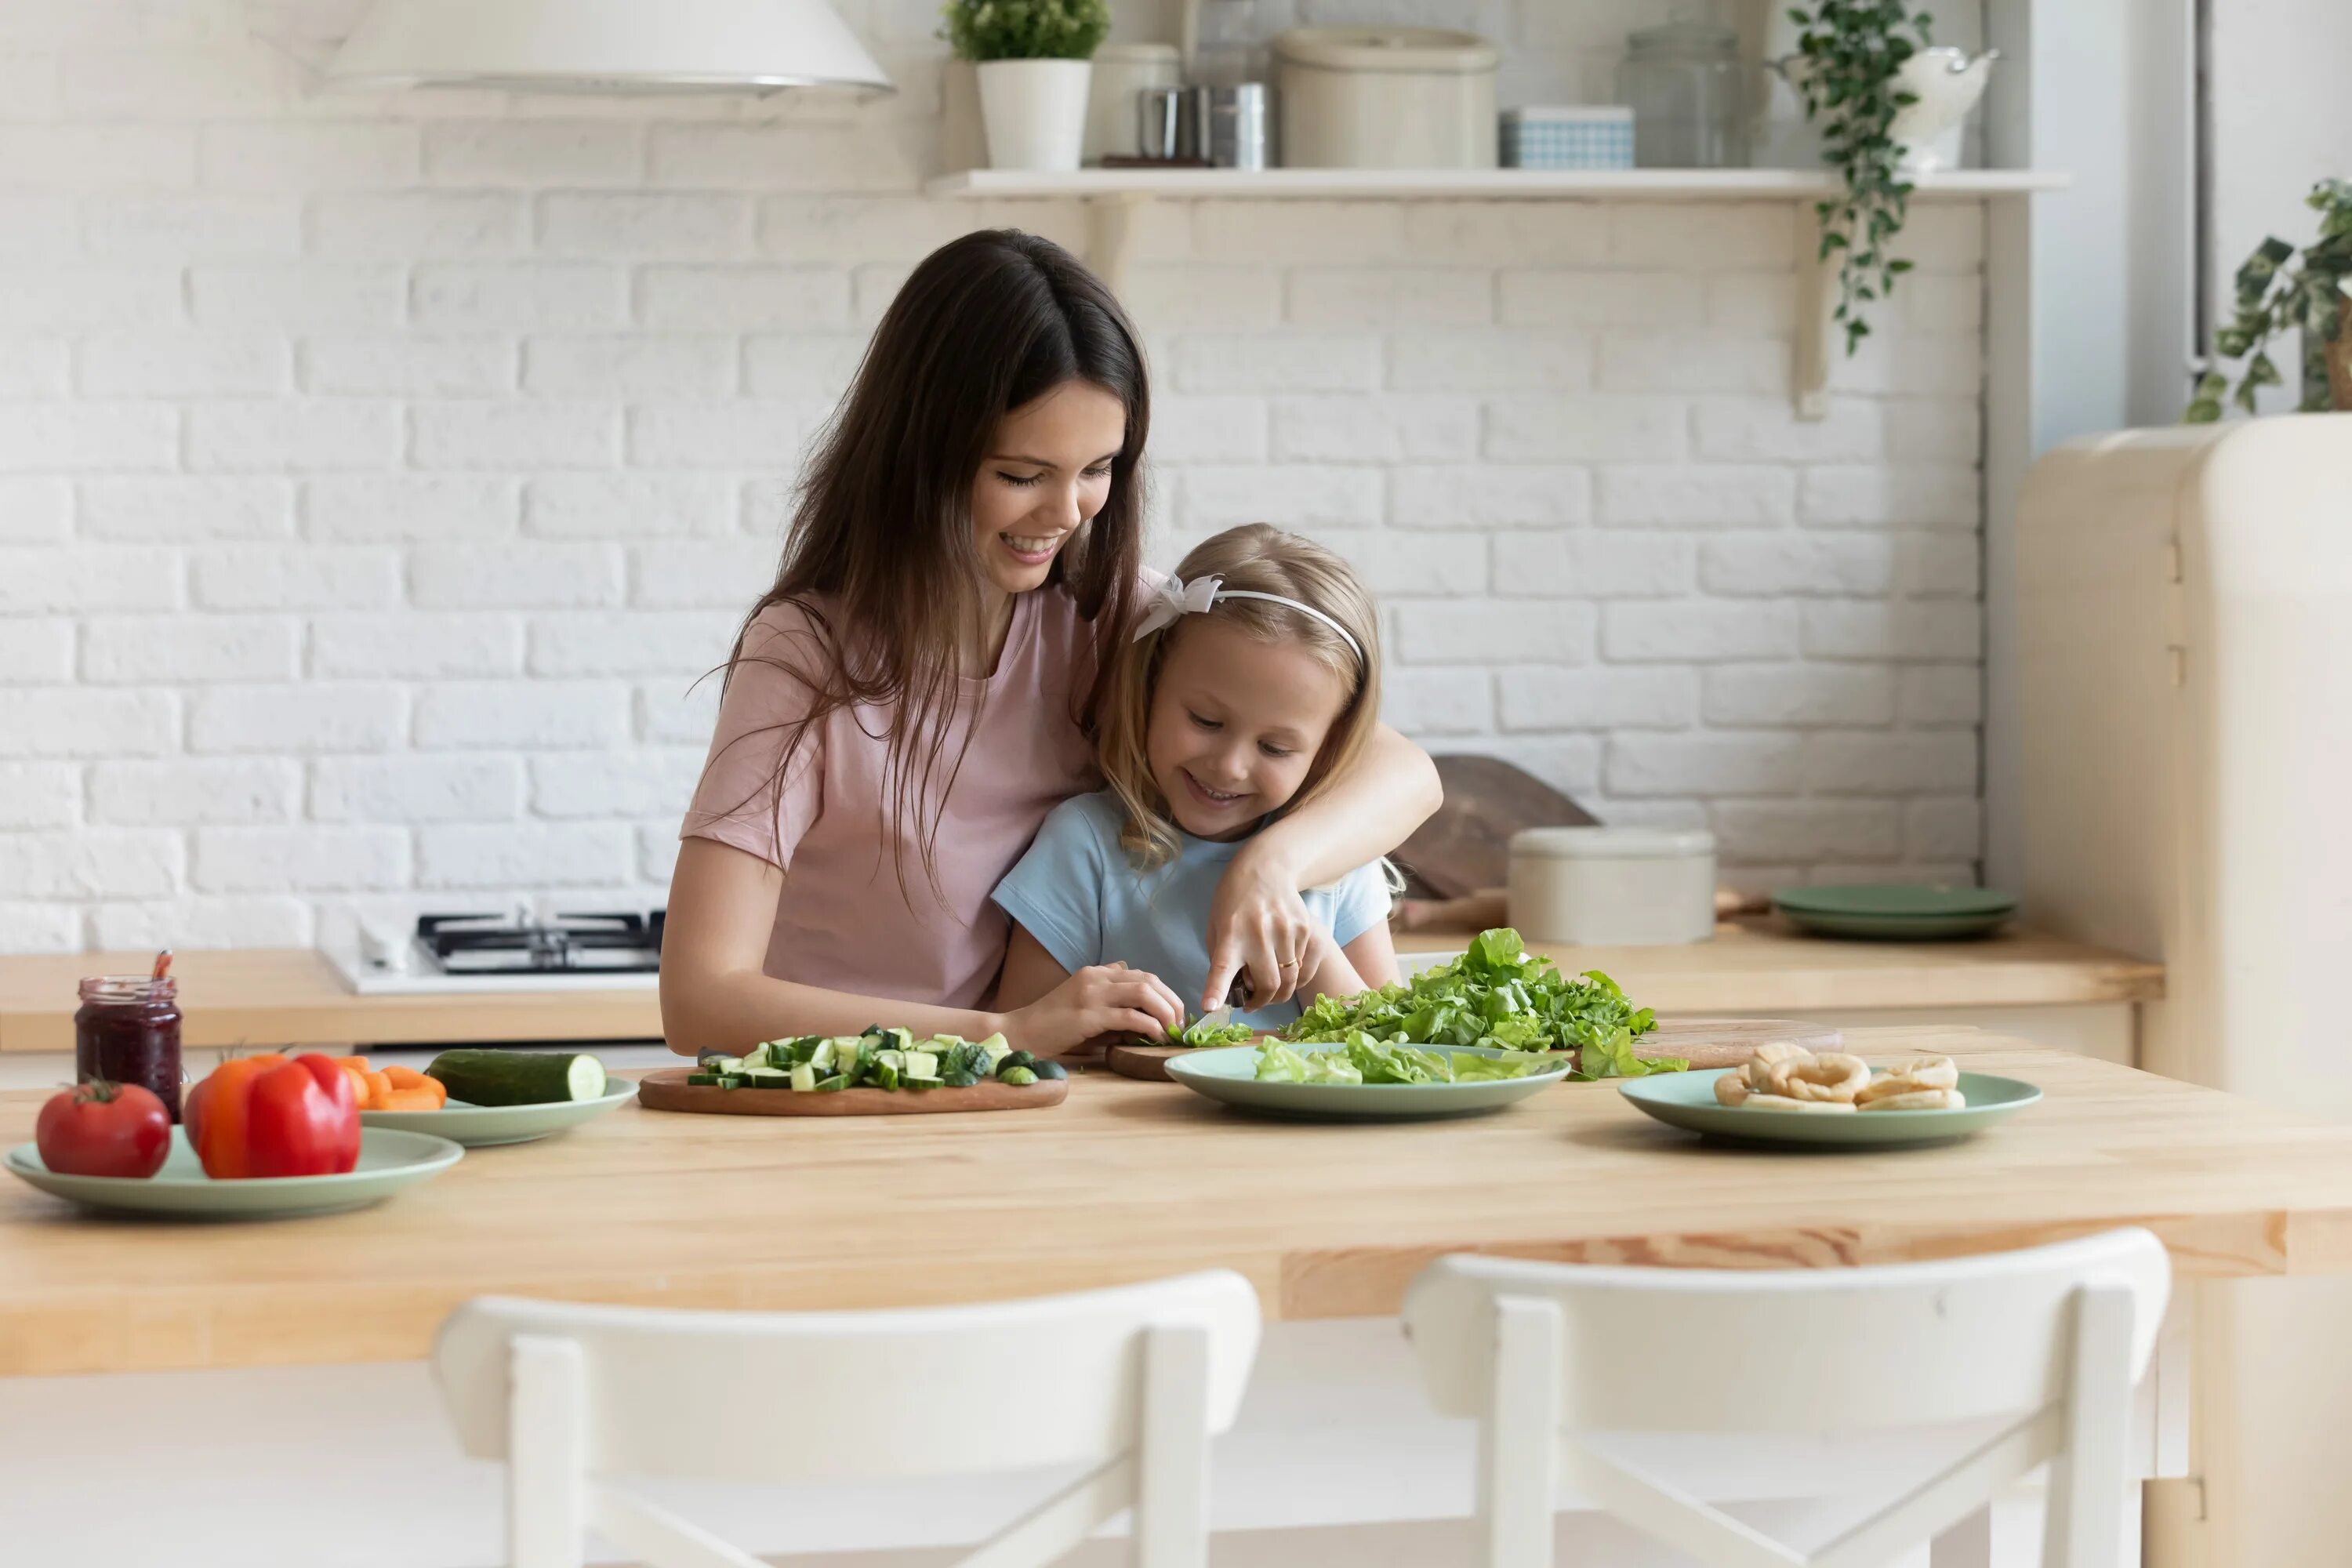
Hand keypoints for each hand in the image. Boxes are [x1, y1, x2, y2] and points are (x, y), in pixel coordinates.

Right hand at [1001, 963, 1185, 1056]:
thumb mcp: (1083, 1002)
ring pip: (1144, 993)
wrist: (1020, 1032)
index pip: (1140, 974)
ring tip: (1172, 1029)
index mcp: (1095, 972)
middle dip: (1171, 1000)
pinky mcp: (1089, 1015)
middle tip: (1180, 1023)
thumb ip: (1108, 996)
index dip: (1163, 992)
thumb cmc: (1052, 1024)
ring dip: (1165, 1011)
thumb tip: (1140, 1002)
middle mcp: (1096, 977)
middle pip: (1148, 980)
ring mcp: (1092, 994)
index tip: (1174, 1012)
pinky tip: (1156, 1036)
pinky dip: (1150, 1026)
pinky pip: (1130, 1016)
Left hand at [1204, 843, 1315, 1012]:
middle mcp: (1259, 933)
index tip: (1211, 1008)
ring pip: (1290, 980)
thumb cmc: (1234, 901)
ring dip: (1279, 991)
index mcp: (1231, 934)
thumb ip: (1222, 958)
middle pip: (1268, 985)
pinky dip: (1293, 974)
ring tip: (1268, 986)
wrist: (1266, 868)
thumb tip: (1231, 992)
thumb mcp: (1217, 926)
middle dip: (1261, 1003)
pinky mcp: (1305, 928)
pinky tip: (1282, 964)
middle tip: (1252, 1004)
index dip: (1216, 990)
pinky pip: (1303, 967)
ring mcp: (1286, 930)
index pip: (1222, 967)